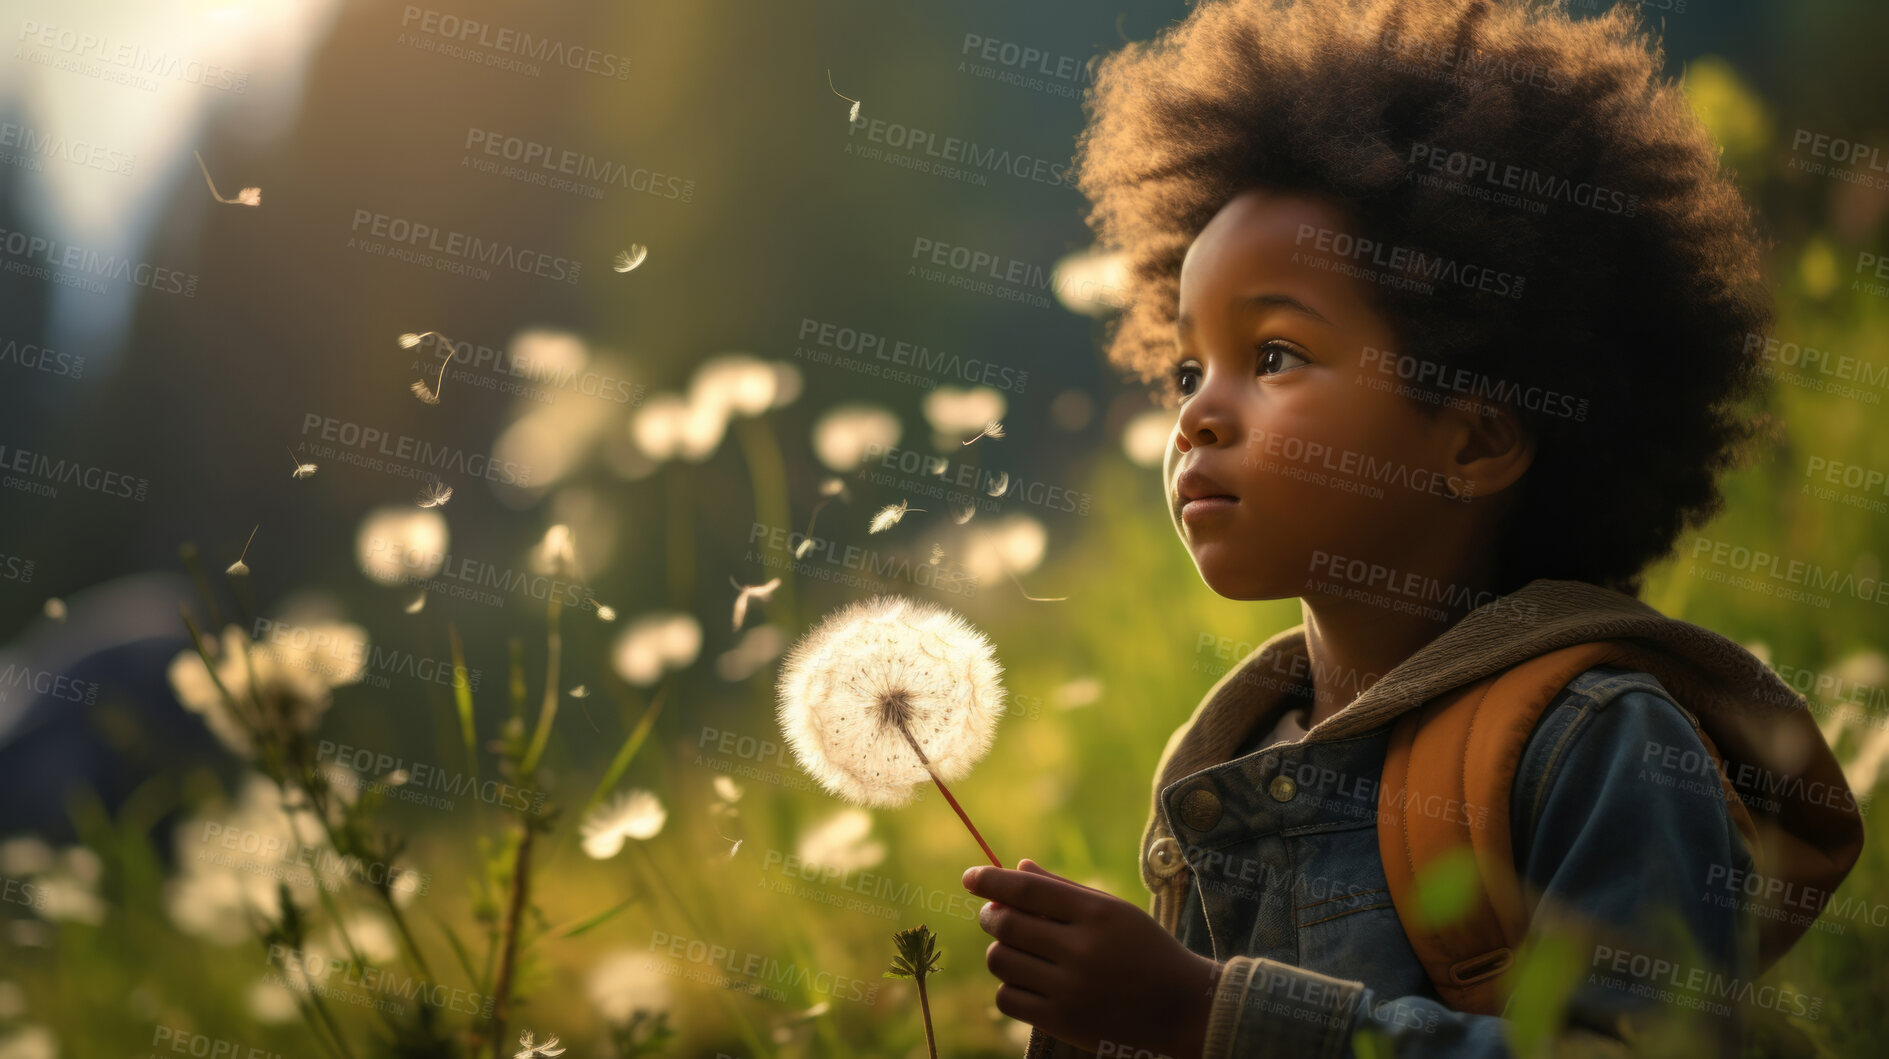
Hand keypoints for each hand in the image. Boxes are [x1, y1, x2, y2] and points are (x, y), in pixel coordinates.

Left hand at [964, 858, 1221, 1057]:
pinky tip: (1027, 981)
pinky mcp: (1062, 1023)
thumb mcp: (1114, 912)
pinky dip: (1009, 987)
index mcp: (1097, 914)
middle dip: (990, 916)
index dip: (991, 880)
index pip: (1027, 890)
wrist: (1183, 1009)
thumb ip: (1063, 890)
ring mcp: (1071, 990)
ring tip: (1018, 951)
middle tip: (993, 915)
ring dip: (1000, 952)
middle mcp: (1082, 950)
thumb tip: (1016, 867)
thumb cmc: (1146, 951)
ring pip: (1001, 961)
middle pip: (1006, 924)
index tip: (970, 877)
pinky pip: (1007, 999)